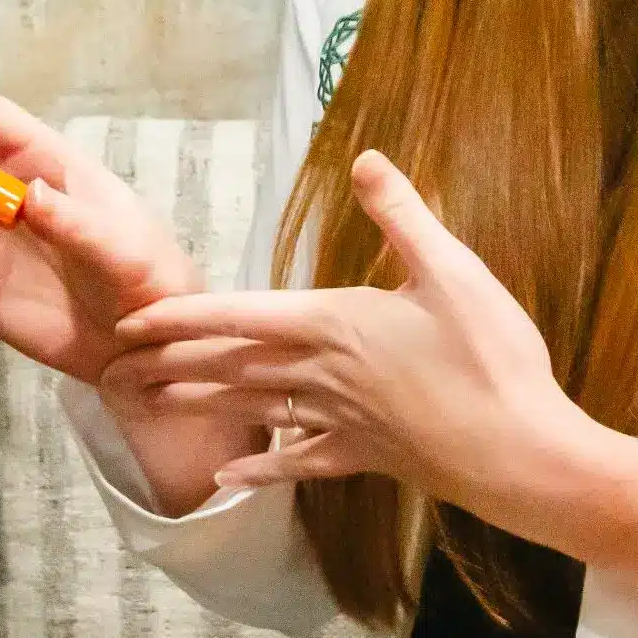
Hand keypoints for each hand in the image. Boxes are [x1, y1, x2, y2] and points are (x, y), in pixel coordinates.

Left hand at [104, 149, 637, 577]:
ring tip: (153, 399)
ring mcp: (342, 421)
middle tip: (116, 364)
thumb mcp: (453, 271)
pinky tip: (228, 480)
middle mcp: (323, 374)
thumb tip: (365, 157)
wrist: (521, 455)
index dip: (182, 317)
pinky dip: (263, 468)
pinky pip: (301, 461)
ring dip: (202, 402)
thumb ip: (403, 214)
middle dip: (172, 359)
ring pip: (255, 408)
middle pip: (232, 364)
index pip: (239, 316)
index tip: (130, 322)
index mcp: (334, 323)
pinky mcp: (366, 456)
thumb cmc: (491, 358)